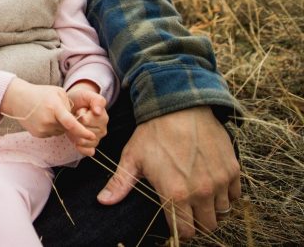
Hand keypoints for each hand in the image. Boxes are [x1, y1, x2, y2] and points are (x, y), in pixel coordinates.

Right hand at [0, 78, 93, 141]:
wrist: (18, 99)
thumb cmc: (40, 94)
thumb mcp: (57, 92)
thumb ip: (70, 105)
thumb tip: (77, 120)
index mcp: (54, 107)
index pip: (71, 123)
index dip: (83, 132)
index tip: (92, 136)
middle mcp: (48, 120)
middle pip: (67, 128)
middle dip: (69, 123)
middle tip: (58, 111)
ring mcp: (42, 129)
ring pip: (60, 132)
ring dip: (59, 125)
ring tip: (48, 113)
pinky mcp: (38, 134)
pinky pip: (51, 134)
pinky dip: (51, 128)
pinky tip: (43, 118)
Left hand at [68, 82, 107, 155]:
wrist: (74, 105)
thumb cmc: (80, 100)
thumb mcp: (87, 95)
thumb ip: (96, 100)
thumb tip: (98, 111)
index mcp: (103, 117)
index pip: (86, 120)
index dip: (79, 114)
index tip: (79, 109)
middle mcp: (102, 129)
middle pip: (84, 132)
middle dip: (76, 125)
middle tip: (75, 118)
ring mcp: (97, 138)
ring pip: (84, 141)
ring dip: (75, 134)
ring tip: (73, 126)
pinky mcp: (91, 146)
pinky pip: (88, 151)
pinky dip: (81, 147)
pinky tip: (75, 141)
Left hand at [97, 107, 240, 238]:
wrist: (180, 106)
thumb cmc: (153, 133)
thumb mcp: (132, 157)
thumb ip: (120, 184)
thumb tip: (103, 201)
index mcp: (175, 194)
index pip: (184, 231)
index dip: (179, 230)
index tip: (175, 221)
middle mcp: (201, 192)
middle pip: (207, 226)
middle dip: (197, 222)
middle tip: (187, 209)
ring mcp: (220, 181)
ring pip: (222, 212)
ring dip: (212, 208)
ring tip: (199, 195)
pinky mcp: (233, 170)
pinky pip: (235, 195)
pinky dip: (226, 194)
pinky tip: (212, 183)